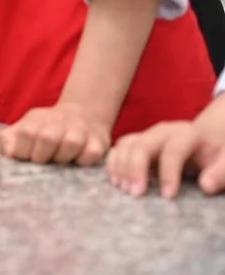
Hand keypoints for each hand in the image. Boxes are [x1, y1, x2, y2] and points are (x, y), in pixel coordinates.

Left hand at [0, 102, 109, 164]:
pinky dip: (82, 161)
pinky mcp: (98, 142)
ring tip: (59, 160)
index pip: (26, 133)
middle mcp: (60, 120)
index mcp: (38, 119)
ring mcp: (80, 130)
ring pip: (70, 144)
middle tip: (43, 161)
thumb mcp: (25, 128)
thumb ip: (9, 139)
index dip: (22, 150)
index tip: (25, 156)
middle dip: (41, 156)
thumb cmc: (47, 128)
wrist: (83, 114)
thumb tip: (8, 152)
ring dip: (62, 158)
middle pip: (47, 138)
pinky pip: (90, 154)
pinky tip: (77, 160)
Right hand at [106, 121, 224, 197]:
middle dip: (136, 169)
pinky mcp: (136, 140)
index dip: (169, 172)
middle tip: (136, 194)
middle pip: (142, 145)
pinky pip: (118, 148)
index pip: (173, 150)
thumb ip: (220, 172)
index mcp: (187, 133)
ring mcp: (147, 134)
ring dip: (121, 167)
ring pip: (126, 145)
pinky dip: (114, 163)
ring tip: (125, 189)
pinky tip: (116, 181)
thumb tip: (206, 186)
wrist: (204, 139)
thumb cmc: (214, 154)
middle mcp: (163, 131)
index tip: (168, 196)